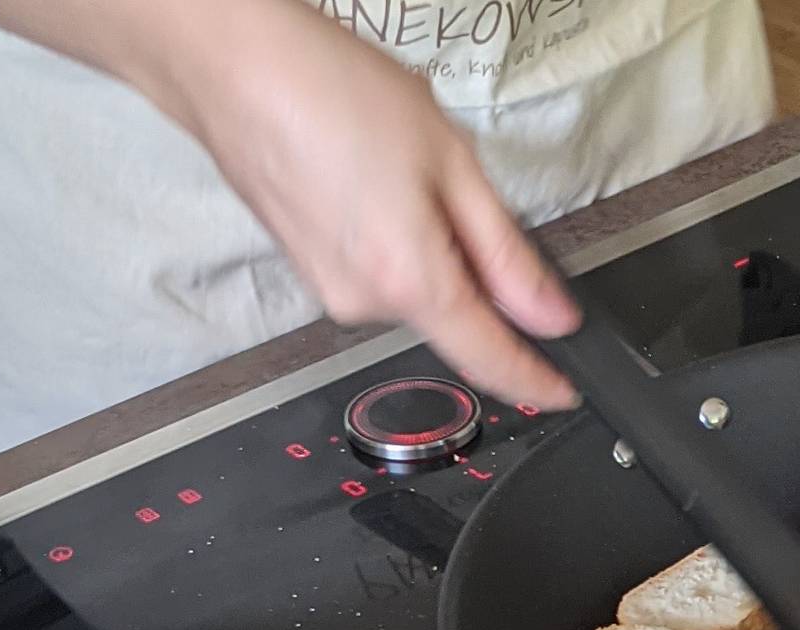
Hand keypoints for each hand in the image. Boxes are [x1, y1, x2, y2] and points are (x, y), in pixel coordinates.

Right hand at [0, 0, 582, 407]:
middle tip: (458, 185)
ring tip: (399, 165)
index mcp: (409, 281)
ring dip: (431, 244)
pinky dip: (395, 235)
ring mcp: (330, 289)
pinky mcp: (309, 270)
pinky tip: (372, 175)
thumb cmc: (334, 94)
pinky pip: (378, 270)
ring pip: (415, 288)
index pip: (490, 359)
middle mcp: (364, 303)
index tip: (564, 391)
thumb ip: (506, 254)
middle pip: (454, 313)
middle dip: (476, 266)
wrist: (235, 67)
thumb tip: (549, 316)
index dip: (535, 381)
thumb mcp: (452, 163)